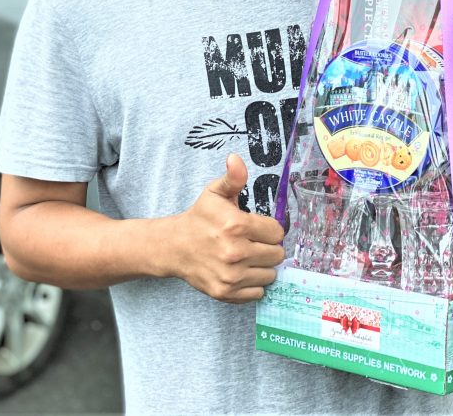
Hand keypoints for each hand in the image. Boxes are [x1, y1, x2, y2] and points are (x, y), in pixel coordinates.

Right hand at [168, 154, 284, 302]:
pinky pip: (257, 293)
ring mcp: (231, 276)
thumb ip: (233, 177)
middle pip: (277, 255)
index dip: (271, 229)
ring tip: (249, 256)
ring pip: (270, 275)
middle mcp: (235, 252)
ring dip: (263, 266)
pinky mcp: (225, 293)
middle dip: (269, 247)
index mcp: (236, 225)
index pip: (277, 232)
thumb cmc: (199, 218)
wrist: (174, 247)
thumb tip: (235, 158)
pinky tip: (242, 271)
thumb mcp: (214, 192)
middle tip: (255, 242)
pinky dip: (253, 283)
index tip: (260, 228)